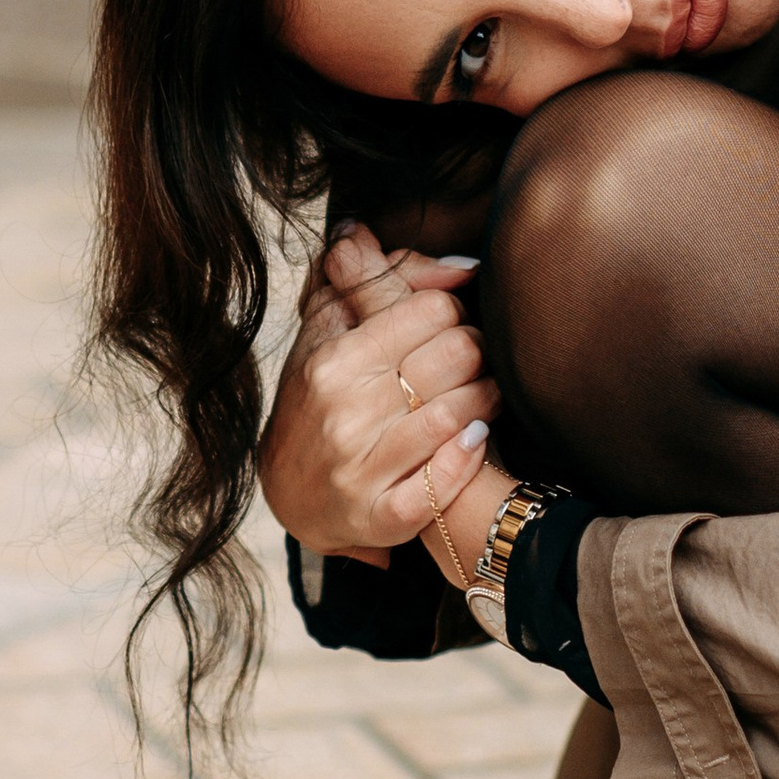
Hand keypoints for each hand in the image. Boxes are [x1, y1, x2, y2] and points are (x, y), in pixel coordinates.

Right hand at [259, 225, 500, 567]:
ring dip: (487, 399)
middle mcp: (344, 412)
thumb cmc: (322, 398)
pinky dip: (470, 456)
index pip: (433, 309)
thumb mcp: (332, 331)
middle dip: (478, 353)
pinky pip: (445, 481)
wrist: (291, 493)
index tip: (449, 327)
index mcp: (334, 359)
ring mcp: (362, 468)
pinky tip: (474, 440)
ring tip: (481, 397)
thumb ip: (382, 280)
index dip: (454, 313)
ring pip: (462, 411)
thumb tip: (459, 262)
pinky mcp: (381, 516)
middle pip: (458, 353)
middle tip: (471, 363)